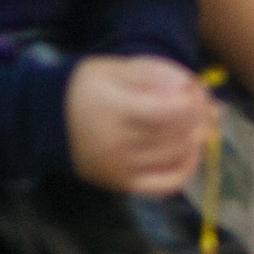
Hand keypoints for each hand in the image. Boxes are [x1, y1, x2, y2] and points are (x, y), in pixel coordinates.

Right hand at [67, 56, 214, 196]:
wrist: (51, 120)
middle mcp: (114, 144)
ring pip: (176, 157)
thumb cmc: (89, 88)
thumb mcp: (117, 67)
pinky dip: (187, 168)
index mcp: (112, 110)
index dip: (192, 100)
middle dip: (200, 116)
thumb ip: (155, 73)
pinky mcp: (122, 185)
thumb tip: (189, 86)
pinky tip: (191, 150)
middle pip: (176, 135)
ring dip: (197, 138)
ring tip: (198, 120)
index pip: (169, 111)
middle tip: (202, 102)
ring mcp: (119, 169)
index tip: (194, 89)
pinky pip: (167, 184)